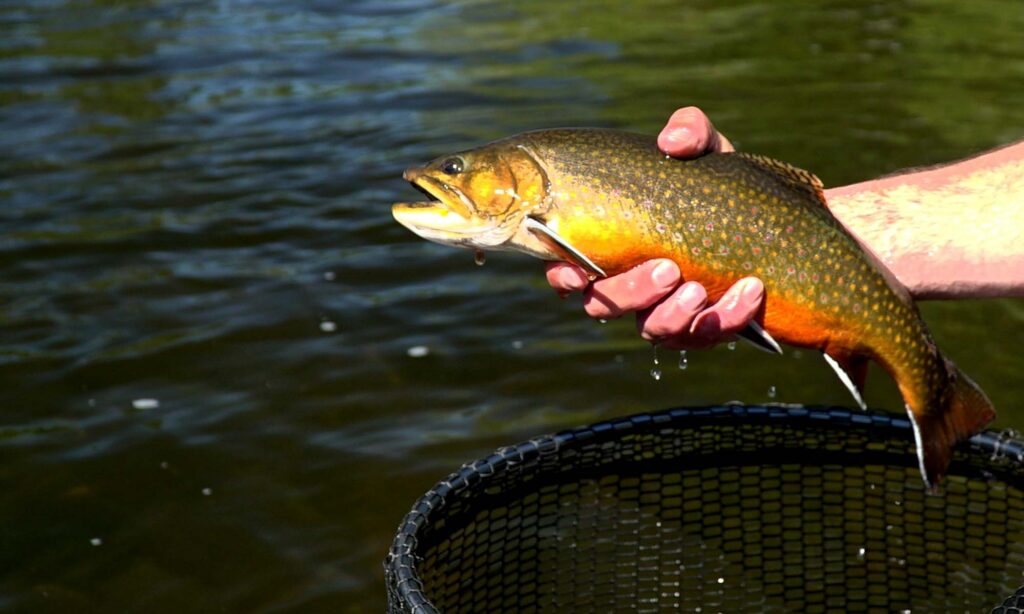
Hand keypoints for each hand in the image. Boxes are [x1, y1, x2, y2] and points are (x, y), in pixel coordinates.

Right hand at [545, 106, 764, 349]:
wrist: (778, 222)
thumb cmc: (720, 185)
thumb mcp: (708, 151)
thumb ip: (690, 131)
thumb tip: (671, 142)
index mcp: (613, 246)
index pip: (568, 271)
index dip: (563, 277)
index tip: (578, 274)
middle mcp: (631, 286)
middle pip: (604, 307)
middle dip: (631, 292)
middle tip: (668, 268)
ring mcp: (666, 313)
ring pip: (651, 330)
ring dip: (671, 315)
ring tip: (699, 288)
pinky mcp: (705, 330)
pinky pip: (705, 338)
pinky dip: (727, 317)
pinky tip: (751, 289)